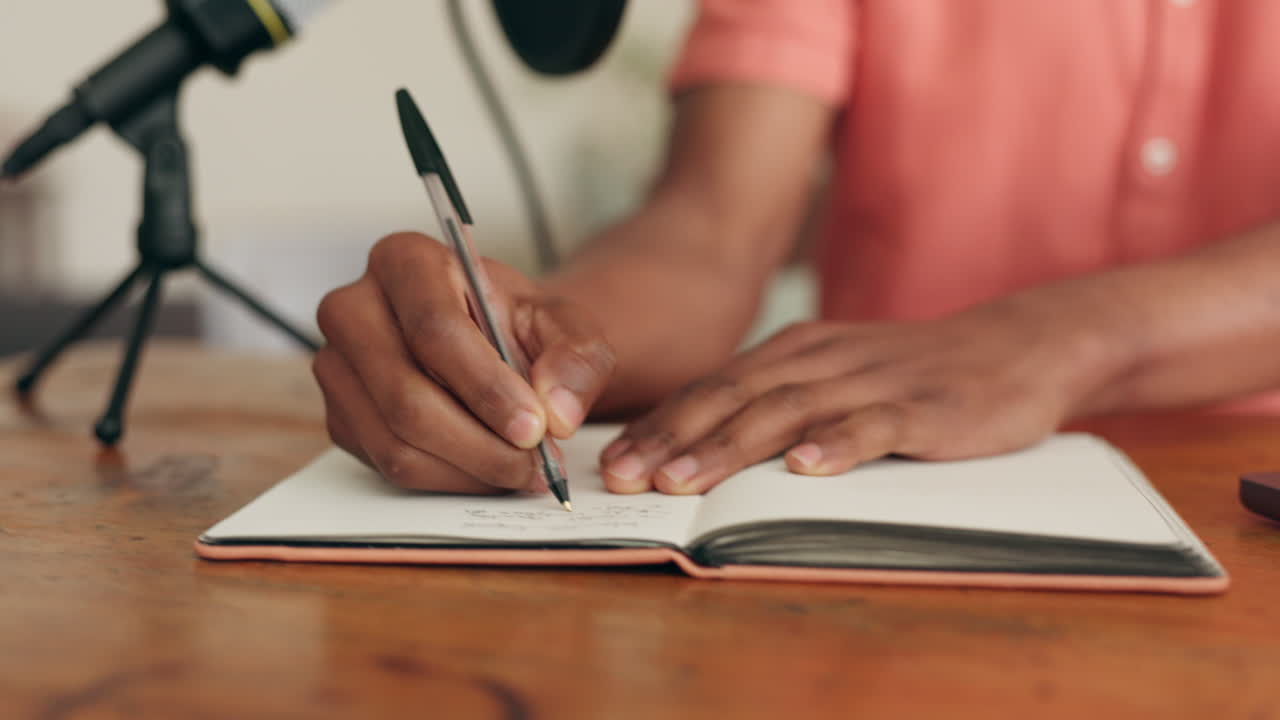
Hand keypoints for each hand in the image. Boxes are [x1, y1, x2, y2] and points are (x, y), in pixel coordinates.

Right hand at [313, 232, 615, 492]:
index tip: (534, 428)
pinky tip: (489, 470)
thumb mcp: (564, 326)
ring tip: (524, 471)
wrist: (491, 342)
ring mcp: (337, 365)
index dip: (487, 388)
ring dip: (469, 469)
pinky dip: (448, 480)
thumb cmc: (517, 325)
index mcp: (404, 261)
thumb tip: (558, 411)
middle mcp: (354, 307)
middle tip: (537, 465)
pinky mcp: (339, 415)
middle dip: (481, 444)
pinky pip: (388, 465)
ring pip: (395, 441)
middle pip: (406, 396)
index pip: (435, 330)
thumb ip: (575, 358)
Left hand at [599, 297, 1107, 493]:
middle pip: (734, 397)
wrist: (1017, 345)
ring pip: (788, 411)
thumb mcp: (837, 377)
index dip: (659, 425)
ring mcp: (872, 381)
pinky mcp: (923, 407)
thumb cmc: (913, 373)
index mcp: (795, 352)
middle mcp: (823, 359)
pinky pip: (874, 425)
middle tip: (624, 478)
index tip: (611, 463)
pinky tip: (804, 469)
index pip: (712, 388)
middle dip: (672, 438)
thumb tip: (704, 449)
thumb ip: (780, 403)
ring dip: (730, 447)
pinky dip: (837, 446)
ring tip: (684, 482)